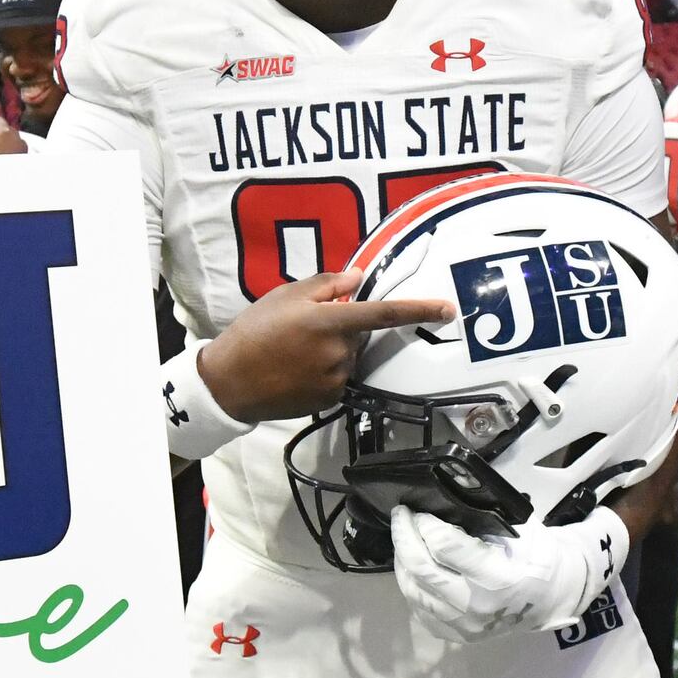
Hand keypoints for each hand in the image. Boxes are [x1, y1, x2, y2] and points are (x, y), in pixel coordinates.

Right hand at [0, 119, 26, 155]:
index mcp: (5, 133)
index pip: (0, 121)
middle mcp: (17, 140)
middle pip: (10, 131)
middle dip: (3, 130)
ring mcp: (23, 151)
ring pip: (17, 142)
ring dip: (11, 141)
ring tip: (3, 144)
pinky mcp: (26, 162)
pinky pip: (21, 153)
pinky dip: (14, 152)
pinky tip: (9, 157)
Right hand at [195, 269, 456, 422]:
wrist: (230, 382)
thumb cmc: (254, 331)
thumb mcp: (285, 296)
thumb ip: (326, 285)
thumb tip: (358, 279)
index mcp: (330, 322)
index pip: (385, 313)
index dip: (419, 310)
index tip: (448, 308)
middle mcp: (339, 352)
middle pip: (359, 333)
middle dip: (342, 326)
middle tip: (304, 326)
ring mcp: (336, 379)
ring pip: (349, 356)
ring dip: (333, 349)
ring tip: (294, 350)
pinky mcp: (329, 399)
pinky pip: (338, 377)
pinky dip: (325, 369)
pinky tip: (296, 369)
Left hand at [389, 505, 626, 640]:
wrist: (552, 597)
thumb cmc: (538, 557)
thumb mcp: (519, 530)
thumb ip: (481, 521)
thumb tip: (439, 506)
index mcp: (497, 576)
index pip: (444, 546)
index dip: (425, 524)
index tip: (419, 510)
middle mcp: (476, 605)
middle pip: (421, 569)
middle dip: (403, 537)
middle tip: (401, 516)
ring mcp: (464, 625)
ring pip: (413, 589)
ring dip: (403, 559)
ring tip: (405, 539)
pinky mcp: (456, 635)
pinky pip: (419, 608)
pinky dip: (411, 584)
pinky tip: (414, 567)